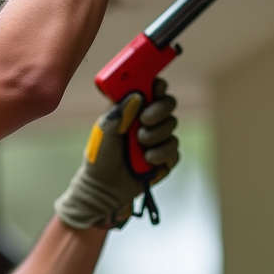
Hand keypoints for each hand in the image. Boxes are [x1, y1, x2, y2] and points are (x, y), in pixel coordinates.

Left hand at [53, 79, 178, 230]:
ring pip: (172, 125)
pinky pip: (173, 148)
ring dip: (155, 134)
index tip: (154, 87)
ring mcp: (159, 138)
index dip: (156, 85)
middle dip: (159, 109)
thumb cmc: (100, 156)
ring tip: (139, 144)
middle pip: (168, 103)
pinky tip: (146, 159)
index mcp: (132, 108)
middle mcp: (148, 120)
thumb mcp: (104, 131)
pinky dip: (160, 153)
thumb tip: (136, 96)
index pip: (150, 88)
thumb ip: (119, 113)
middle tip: (145, 119)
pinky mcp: (166, 157)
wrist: (104, 188)